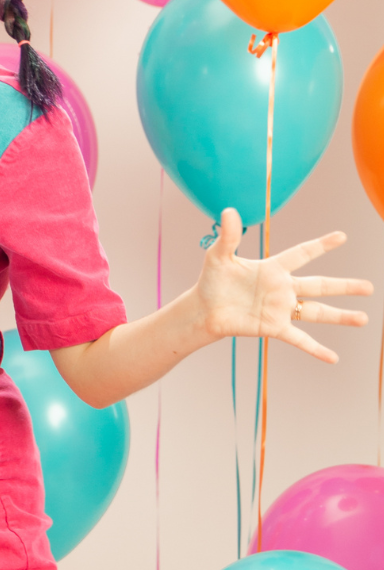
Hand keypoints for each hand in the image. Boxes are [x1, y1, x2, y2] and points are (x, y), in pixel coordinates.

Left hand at [195, 208, 371, 362]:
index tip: (342, 236)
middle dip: (345, 286)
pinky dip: (315, 349)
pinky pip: (299, 339)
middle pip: (320, 285)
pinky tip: (332, 358)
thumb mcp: (218, 256)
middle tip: (370, 286)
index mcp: (272, 269)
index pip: (302, 254)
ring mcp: (280, 309)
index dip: (321, 245)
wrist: (203, 309)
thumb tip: (229, 211)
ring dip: (340, 317)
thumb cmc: (211, 281)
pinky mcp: (273, 328)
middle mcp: (282, 289)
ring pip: (317, 312)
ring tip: (364, 319)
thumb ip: (229, 236)